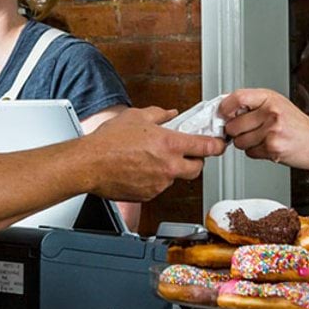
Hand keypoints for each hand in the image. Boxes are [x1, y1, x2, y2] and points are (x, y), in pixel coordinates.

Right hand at [84, 107, 225, 201]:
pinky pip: (159, 187)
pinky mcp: (149, 195)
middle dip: (195, 162)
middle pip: (197, 169)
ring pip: (176, 178)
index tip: (219, 144)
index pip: (206, 147)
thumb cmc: (108, 142)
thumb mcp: (136, 117)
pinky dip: (155, 179)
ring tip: (151, 159)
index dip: (216, 146)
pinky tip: (141, 169)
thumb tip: (169, 114)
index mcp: (170, 144)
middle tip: (186, 154)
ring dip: (171, 170)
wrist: (89, 164)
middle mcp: (168, 166)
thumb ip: (159, 115)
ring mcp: (159, 183)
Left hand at [219, 88, 308, 170]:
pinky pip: (249, 152)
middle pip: (233, 124)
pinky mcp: (272, 148)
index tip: (222, 113)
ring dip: (245, 143)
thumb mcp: (277, 105)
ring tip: (261, 138)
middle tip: (246, 130)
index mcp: (270, 98)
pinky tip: (267, 146)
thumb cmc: (297, 126)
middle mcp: (271, 112)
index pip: (238, 97)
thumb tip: (226, 109)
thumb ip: (254, 105)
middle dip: (235, 131)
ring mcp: (272, 130)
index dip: (225, 107)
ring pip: (239, 141)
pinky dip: (255, 152)